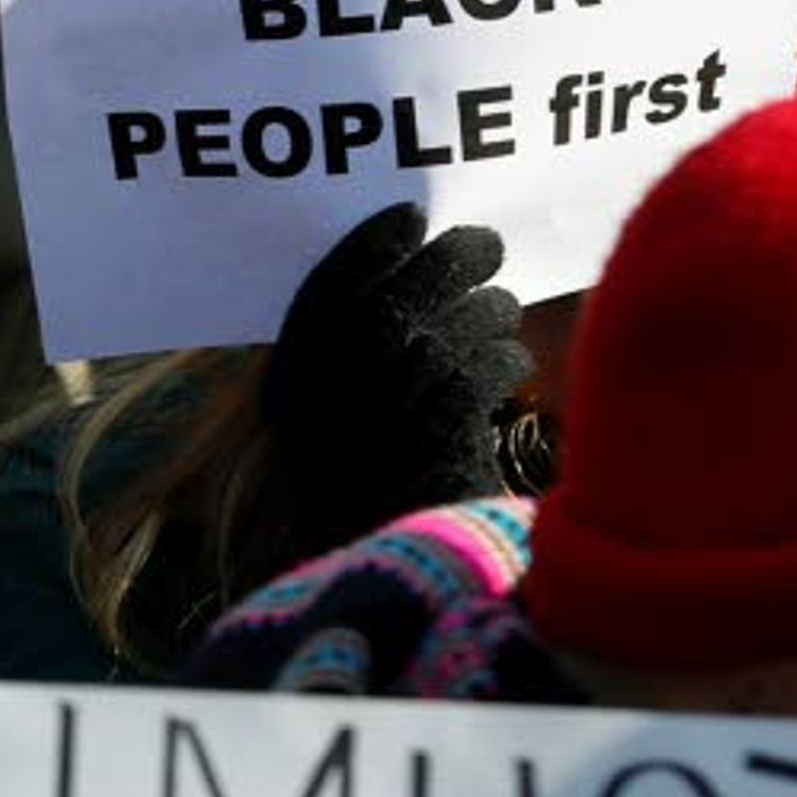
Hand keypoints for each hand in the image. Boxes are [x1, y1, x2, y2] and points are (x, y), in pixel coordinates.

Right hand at [260, 203, 530, 549]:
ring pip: (448, 331)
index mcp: (289, 394)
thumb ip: (357, 354)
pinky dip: (501, 359)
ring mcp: (379, 426)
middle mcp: (323, 406)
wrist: (406, 579)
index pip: (322, 296)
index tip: (408, 218)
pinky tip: (508, 362)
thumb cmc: (380, 491)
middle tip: (486, 245)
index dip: (367, 249)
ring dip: (485, 312)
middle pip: (392, 300)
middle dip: (446, 261)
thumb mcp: (343, 422)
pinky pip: (481, 370)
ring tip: (500, 314)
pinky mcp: (439, 443)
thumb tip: (412, 263)